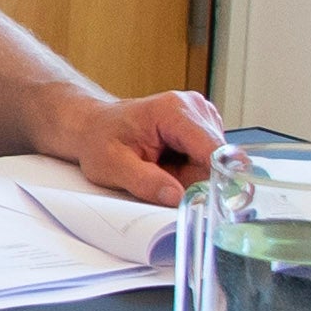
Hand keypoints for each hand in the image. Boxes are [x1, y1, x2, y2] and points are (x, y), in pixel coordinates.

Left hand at [61, 89, 227, 204]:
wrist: (94, 125)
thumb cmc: (101, 140)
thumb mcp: (113, 166)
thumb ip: (146, 182)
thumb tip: (177, 197)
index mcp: (175, 110)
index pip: (213, 150)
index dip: (215, 179)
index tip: (206, 202)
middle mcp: (195, 107)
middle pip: (216, 160)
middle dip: (193, 179)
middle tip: (160, 177)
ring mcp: (201, 116)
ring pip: (213, 163)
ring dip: (191, 175)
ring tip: (160, 167)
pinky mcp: (203, 127)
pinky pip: (208, 161)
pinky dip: (190, 170)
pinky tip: (168, 163)